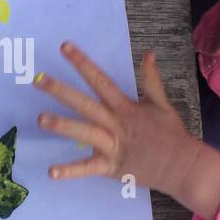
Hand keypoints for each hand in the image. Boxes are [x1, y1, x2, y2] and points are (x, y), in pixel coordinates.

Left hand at [34, 42, 219, 219]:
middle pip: (85, 104)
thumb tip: (149, 53)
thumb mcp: (161, 103)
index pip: (100, 80)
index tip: (64, 47)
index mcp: (125, 107)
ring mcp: (113, 146)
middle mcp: (116, 124)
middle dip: (61, 91)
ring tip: (40, 119)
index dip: (82, 63)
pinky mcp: (111, 167)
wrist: (182, 166)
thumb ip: (151, 80)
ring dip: (62, 126)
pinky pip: (88, 169)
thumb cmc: (170, 134)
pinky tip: (51, 172)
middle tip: (37, 80)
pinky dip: (70, 171)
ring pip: (84, 133)